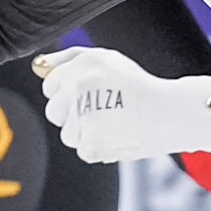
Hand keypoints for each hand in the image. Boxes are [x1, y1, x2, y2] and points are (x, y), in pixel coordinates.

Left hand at [34, 46, 210, 163]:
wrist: (173, 112)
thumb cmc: (139, 87)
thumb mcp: (107, 61)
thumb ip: (69, 60)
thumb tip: (38, 66)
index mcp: (82, 63)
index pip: (50, 86)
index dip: (69, 95)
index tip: (90, 97)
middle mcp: (78, 84)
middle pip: (54, 112)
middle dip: (73, 116)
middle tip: (103, 112)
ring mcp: (83, 113)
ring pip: (68, 134)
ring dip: (86, 133)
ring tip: (115, 123)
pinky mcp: (90, 140)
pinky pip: (84, 150)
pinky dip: (100, 148)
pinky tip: (119, 136)